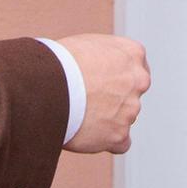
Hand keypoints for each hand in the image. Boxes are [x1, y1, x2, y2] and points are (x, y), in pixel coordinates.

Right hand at [58, 34, 151, 154]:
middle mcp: (138, 80)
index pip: (135, 68)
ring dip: (106, 119)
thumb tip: (98, 65)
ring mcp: (130, 109)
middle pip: (130, 94)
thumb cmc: (59, 60)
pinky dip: (107, 141)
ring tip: (76, 114)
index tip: (101, 83)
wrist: (48, 84)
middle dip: (113, 98)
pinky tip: (88, 135)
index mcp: (133, 54)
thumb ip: (102, 55)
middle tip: (86, 100)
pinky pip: (120, 143)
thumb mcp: (87, 44)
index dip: (116, 77)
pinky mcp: (119, 134)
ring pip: (123, 118)